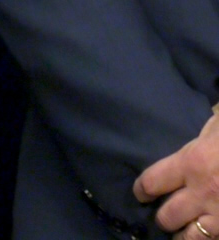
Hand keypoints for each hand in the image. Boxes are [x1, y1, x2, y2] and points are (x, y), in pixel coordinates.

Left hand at [137, 112, 218, 235]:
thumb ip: (201, 141)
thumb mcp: (218, 126)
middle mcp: (203, 193)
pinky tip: (213, 232)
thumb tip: (194, 145)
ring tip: (187, 233)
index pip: (152, 182)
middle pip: (168, 217)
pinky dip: (214, 237)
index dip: (143, 190)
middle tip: (166, 217)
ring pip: (193, 238)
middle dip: (165, 218)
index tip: (143, 194)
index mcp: (192, 164)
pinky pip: (217, 239)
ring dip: (186, 236)